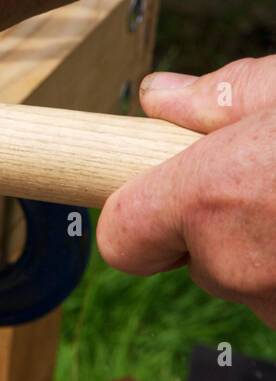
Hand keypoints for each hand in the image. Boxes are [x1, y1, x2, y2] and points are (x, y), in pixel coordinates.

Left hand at [98, 56, 275, 326]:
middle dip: (229, 230)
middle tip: (274, 187)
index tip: (165, 202)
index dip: (139, 219)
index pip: (121, 238)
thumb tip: (160, 96)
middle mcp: (237, 265)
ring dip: (273, 255)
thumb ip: (224, 96)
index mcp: (211, 198)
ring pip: (253, 284)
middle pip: (198, 259)